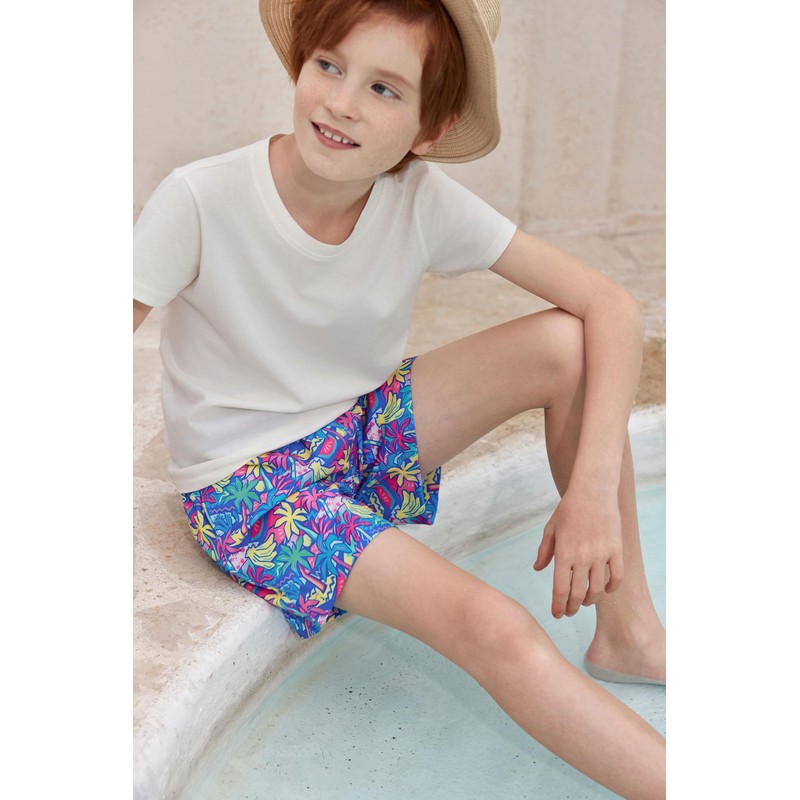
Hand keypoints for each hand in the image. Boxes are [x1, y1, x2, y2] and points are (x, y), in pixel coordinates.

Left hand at [533, 489, 623, 617]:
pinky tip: (604, 591)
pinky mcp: (616, 550)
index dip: (558, 606)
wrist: (592, 491)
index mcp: (563, 552)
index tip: (556, 614)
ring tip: (584, 602)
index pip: (560, 589)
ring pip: (597, 590)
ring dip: (590, 601)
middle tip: (568, 612)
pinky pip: (616, 577)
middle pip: (577, 594)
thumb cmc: (568, 510)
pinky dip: (610, 589)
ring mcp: (601, 554)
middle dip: (571, 608)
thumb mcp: (551, 529)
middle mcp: (582, 556)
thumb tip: (538, 569)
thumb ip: (544, 551)